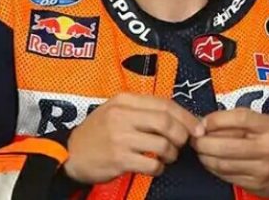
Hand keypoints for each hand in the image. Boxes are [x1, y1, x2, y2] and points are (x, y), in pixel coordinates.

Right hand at [63, 93, 203, 183]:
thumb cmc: (98, 132)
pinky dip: (160, 168)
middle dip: (182, 135)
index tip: (197, 128)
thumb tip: (180, 118)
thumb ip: (143, 110)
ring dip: (171, 154)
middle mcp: (122, 115)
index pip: (164, 104)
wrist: (71, 153)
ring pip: (163, 144)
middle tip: (182, 144)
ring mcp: (120, 137)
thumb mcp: (116, 111)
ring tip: (166, 157)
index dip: (186, 117)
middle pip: (166, 122)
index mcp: (124, 100)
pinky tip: (155, 167)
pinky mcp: (119, 159)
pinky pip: (152, 164)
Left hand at [190, 108, 268, 196]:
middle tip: (194, 138)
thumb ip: (239, 120)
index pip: (240, 118)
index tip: (202, 122)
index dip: (216, 120)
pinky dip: (214, 169)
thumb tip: (206, 123)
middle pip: (226, 145)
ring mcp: (263, 170)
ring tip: (200, 150)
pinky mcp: (257, 186)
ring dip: (205, 156)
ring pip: (223, 164)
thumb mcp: (265, 122)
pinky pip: (227, 176)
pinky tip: (211, 162)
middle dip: (203, 142)